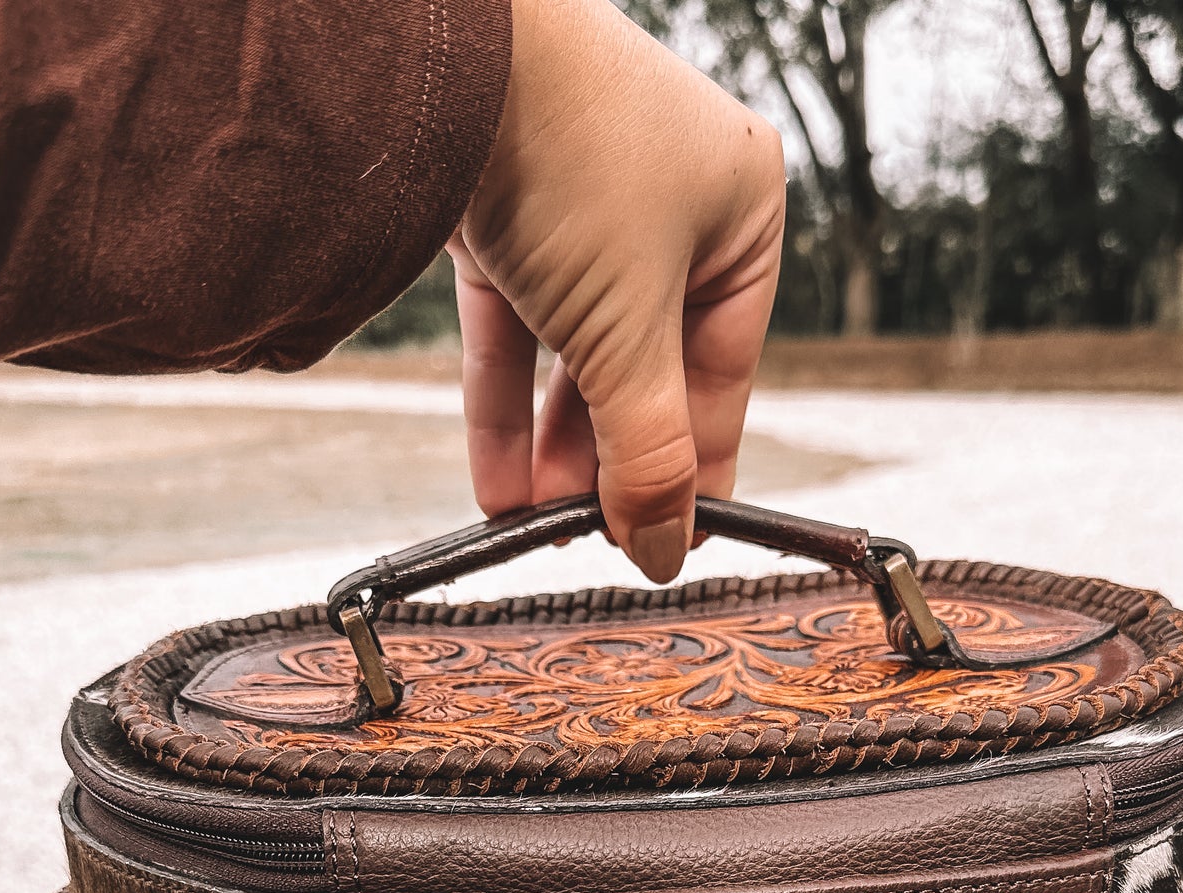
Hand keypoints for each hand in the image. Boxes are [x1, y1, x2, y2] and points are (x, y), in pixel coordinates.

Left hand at [447, 0, 784, 581]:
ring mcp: (581, 205)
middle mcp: (670, 202)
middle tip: (592, 543)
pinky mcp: (502, 209)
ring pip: (576, 356)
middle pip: (647, 370)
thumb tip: (666, 552)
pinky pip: (516, 331)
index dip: (696, 469)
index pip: (725, 373)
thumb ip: (650, 453)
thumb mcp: (628, 334)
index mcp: (741, 212)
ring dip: (556, 450)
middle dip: (612, 464)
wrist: (442, 49)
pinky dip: (506, 407)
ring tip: (537, 527)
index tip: (668, 545)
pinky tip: (499, 488)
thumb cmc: (571, 161)